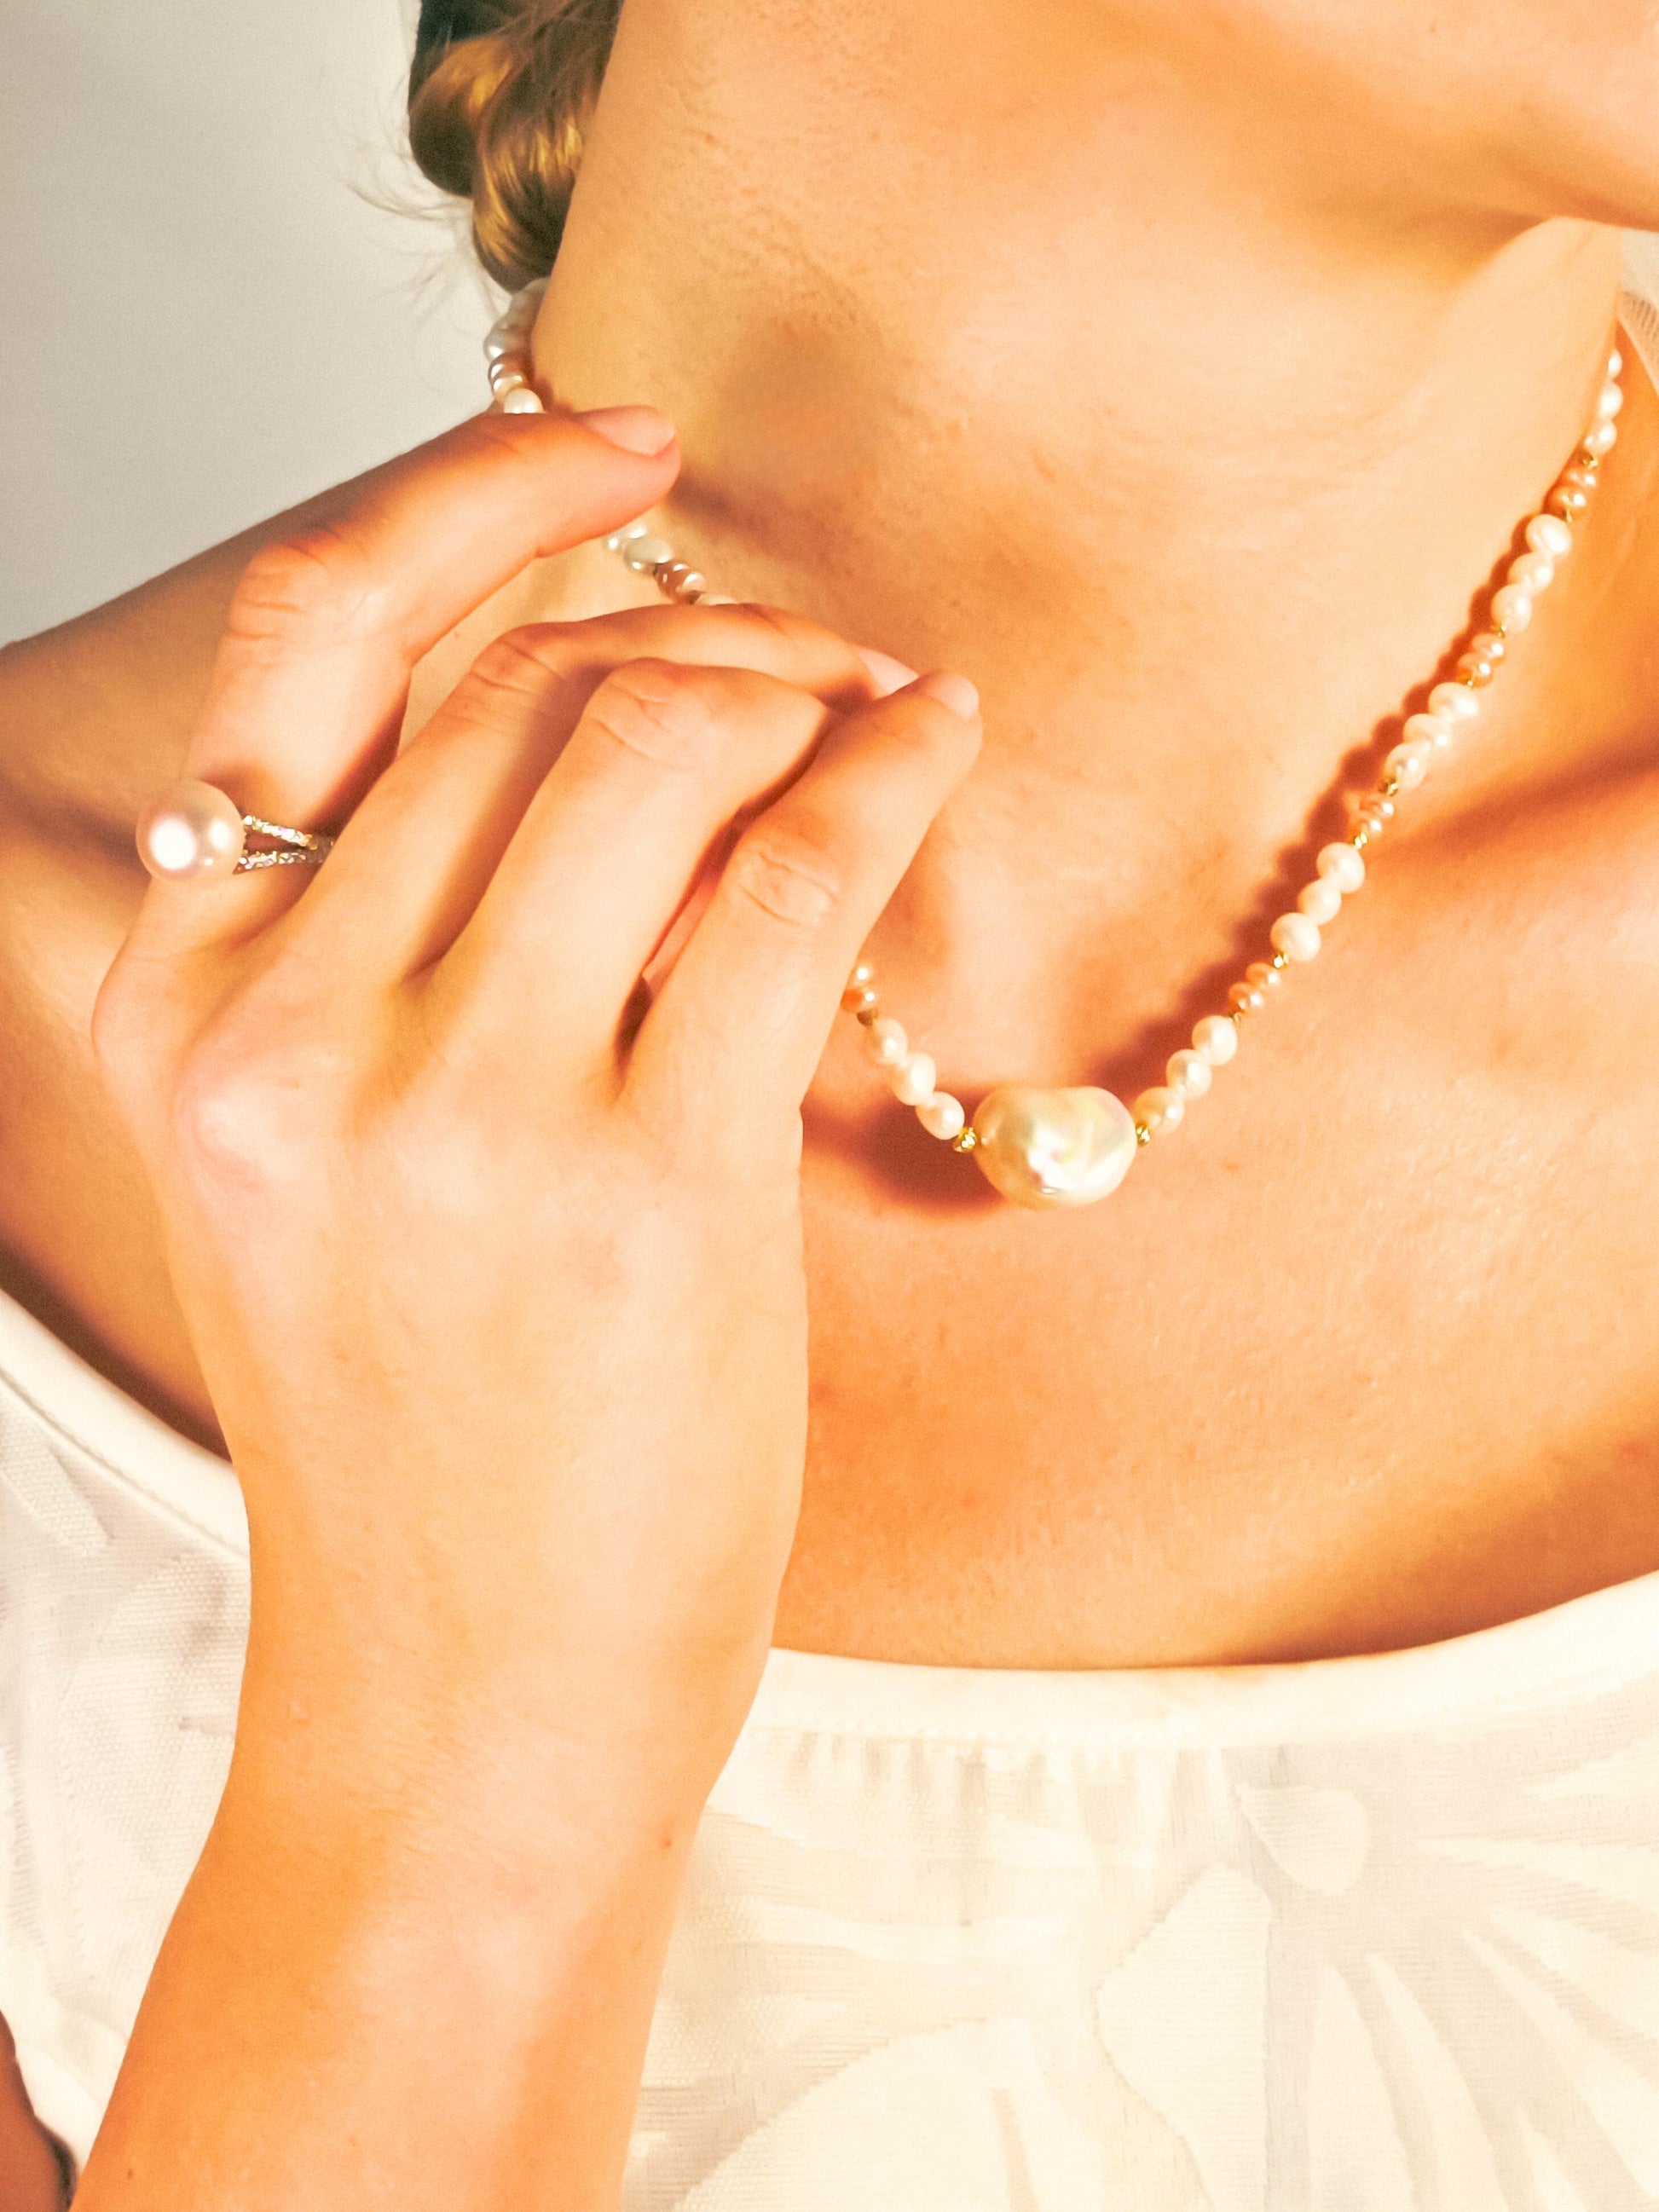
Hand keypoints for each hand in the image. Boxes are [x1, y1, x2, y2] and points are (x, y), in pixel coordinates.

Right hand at [92, 409, 980, 1821]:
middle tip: (810, 647)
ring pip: (651, 741)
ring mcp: (458, 1106)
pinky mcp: (645, 1180)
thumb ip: (380, 939)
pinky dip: (886, 771)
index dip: (467, 495)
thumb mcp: (313, 1166)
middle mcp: (288, 1025)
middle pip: (517, 684)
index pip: (311, 644)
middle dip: (693, 621)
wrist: (463, 1697)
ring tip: (879, 709)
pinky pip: (788, 872)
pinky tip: (935, 744)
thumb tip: (581, 710)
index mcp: (181, 1003)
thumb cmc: (425, 1430)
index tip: (615, 442)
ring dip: (797, 684)